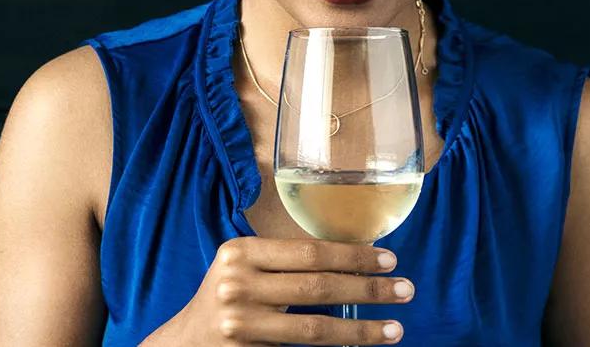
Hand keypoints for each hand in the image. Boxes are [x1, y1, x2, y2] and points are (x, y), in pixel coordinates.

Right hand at [141, 237, 414, 345]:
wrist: (184, 342)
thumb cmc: (228, 295)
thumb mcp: (247, 266)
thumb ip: (285, 258)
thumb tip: (353, 257)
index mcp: (242, 251)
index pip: (310, 252)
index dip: (353, 256)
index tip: (389, 259)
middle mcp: (238, 283)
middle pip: (317, 286)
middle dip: (367, 289)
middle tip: (405, 290)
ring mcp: (240, 321)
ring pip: (315, 328)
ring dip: (360, 329)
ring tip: (395, 328)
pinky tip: (362, 344)